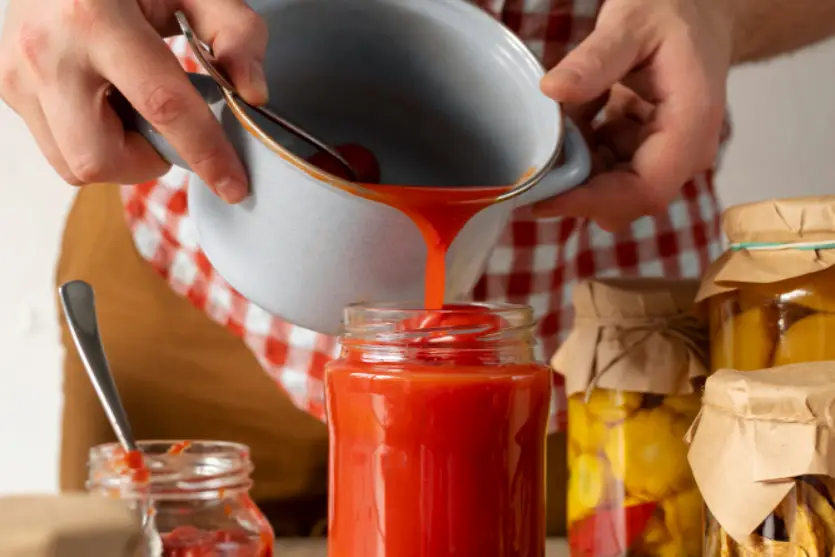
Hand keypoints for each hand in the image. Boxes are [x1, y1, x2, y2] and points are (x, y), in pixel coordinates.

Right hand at [0, 0, 266, 202]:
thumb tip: (253, 94)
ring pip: (73, 165)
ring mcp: (15, 72)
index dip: (205, 154)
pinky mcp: (6, 85)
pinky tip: (104, 100)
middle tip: (168, 128)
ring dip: (118, 153)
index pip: (162, 107)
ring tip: (132, 106)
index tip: (235, 186)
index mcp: (94, 17)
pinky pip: (56, 146)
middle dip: (147, 161)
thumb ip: (234, 31)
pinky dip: (92, 139)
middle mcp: (46, 50)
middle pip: (100, 159)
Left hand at [534, 0, 733, 230]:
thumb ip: (595, 59)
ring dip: (573, 164)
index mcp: (690, 127)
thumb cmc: (673, 10)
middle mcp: (683, 152)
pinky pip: (603, 165)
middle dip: (574, 188)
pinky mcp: (643, 149)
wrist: (698, 7)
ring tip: (556, 121)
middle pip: (623, 198)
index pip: (643, 190)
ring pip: (607, 185)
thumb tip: (552, 90)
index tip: (541, 201)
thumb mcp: (631, 23)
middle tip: (531, 165)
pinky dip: (579, 149)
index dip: (591, 203)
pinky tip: (572, 114)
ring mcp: (663, 154)